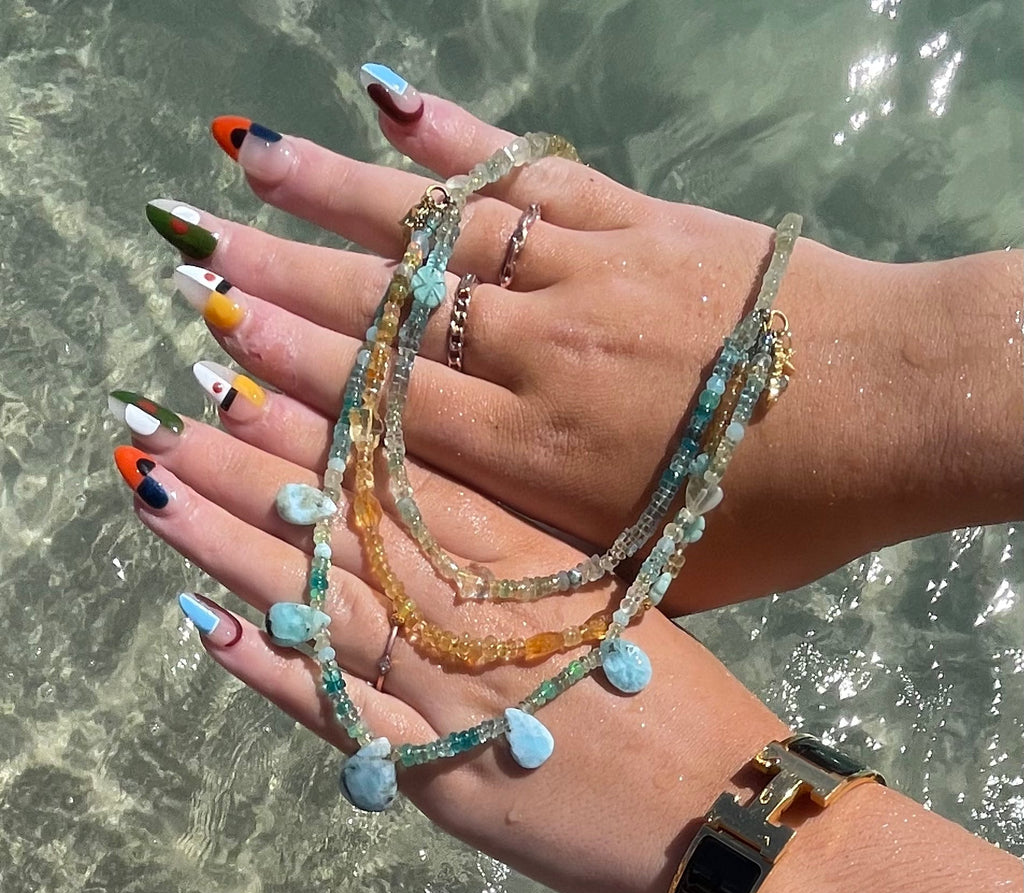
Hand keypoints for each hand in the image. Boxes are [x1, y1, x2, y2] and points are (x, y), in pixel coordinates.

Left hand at [111, 385, 783, 892]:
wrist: (722, 810)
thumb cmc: (686, 697)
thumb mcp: (622, 594)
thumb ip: (533, 549)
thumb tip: (447, 496)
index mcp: (526, 561)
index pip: (405, 475)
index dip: (321, 426)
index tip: (251, 375)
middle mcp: (472, 614)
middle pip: (345, 528)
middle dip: (250, 468)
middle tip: (167, 414)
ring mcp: (445, 695)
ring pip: (323, 604)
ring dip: (232, 547)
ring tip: (158, 490)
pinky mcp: (434, 776)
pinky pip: (337, 715)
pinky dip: (267, 671)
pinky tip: (202, 624)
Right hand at [147, 79, 1022, 613]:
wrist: (898, 406)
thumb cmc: (787, 509)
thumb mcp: (664, 577)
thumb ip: (560, 567)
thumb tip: (475, 563)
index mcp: (542, 456)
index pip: (392, 409)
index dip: (298, 374)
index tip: (222, 342)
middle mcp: (542, 355)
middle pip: (390, 314)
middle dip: (284, 279)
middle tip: (196, 249)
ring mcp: (586, 272)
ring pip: (441, 230)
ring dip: (339, 191)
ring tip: (252, 157)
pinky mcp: (634, 218)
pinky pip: (528, 173)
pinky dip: (458, 135)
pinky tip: (392, 100)